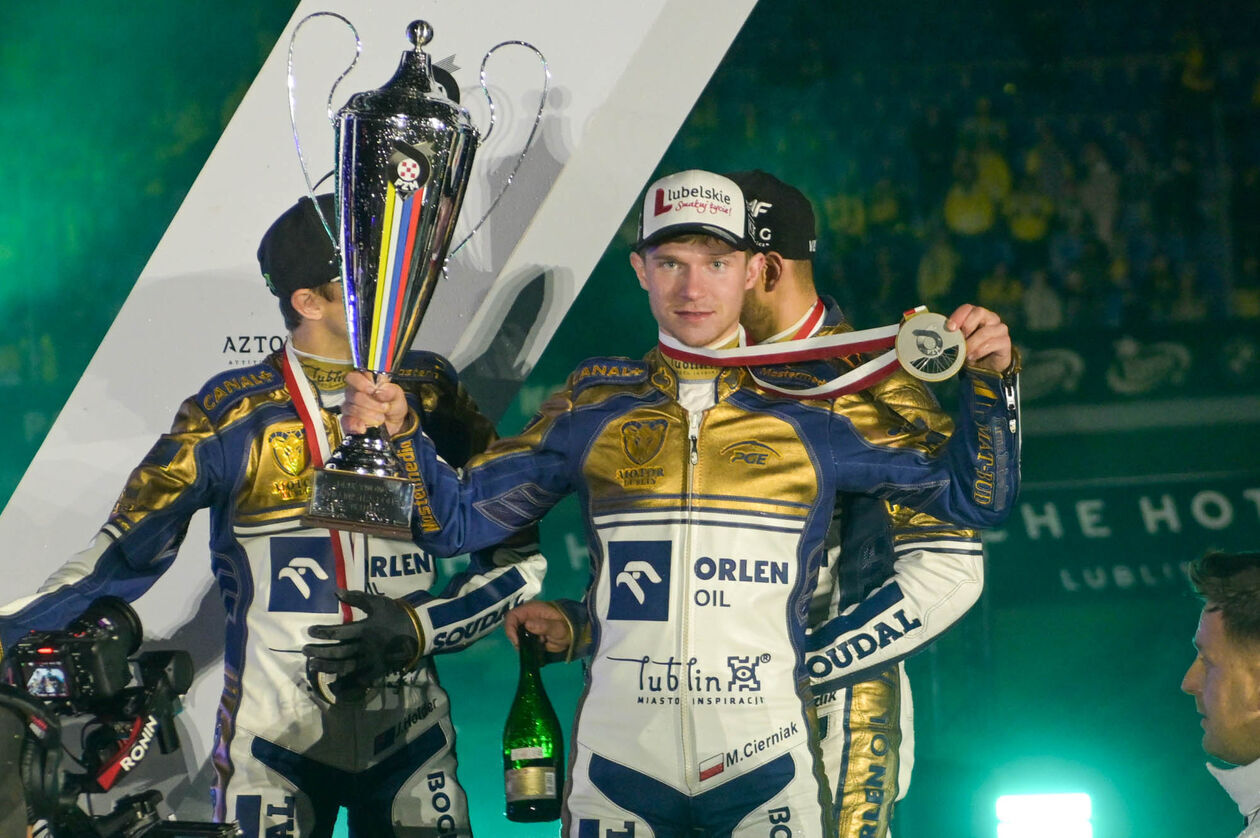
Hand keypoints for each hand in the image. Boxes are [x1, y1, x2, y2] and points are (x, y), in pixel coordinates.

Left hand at [303, 590, 420, 687]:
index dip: (322, 633)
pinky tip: (336, 680)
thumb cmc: (396, 614)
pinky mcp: (378, 669)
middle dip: (320, 652)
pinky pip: (360, 678)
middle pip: (338, 652)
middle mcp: (364, 647)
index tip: (310, 632)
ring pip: (345, 667)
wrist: (418, 630)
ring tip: (313, 666)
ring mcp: (371, 660)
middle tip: (305, 651)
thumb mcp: (378, 602)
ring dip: (328, 667)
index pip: (338, 633)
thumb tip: (336, 592)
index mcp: (364, 629)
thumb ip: (357, 597)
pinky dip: (348, 681)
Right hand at [342, 371, 407, 435]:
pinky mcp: (348, 423)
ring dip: (368, 415)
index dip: (361, 383)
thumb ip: (390, 391)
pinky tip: (364, 428)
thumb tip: (379, 392)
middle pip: (353, 395)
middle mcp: (353, 394)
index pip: (353, 377)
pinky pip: (346, 423)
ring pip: (351, 409)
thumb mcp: (397, 396)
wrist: (395, 424)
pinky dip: (356, 425)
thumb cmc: (393, 405)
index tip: (373, 390)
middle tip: (384, 408)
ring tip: (381, 419)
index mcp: (364, 382)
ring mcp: (349, 408)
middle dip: (371, 403)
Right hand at [505, 601, 572, 653]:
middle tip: (527, 648)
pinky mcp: (530, 635)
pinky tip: (538, 647)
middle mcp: (527, 616)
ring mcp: (528, 626)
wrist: (576, 633)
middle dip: (517, 639)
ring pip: (517, 636)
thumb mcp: (559, 627)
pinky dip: (528, 647)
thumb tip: (528, 624)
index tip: (517, 642)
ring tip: (538, 645)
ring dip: (524, 644)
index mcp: (532, 609)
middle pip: (512, 627)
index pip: (512, 616)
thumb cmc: (568, 627)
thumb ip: (545, 626)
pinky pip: (523, 642)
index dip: (510, 629)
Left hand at [945, 304, 1011, 372]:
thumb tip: (939, 334)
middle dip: (967, 326)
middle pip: (979, 312)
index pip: (968, 308)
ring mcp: (1000, 329)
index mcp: (977, 315)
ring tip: (965, 354)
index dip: (958, 316)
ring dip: (972, 343)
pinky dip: (980, 350)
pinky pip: (994, 342)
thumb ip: (953, 335)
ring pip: (986, 331)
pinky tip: (973, 356)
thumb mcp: (959, 341)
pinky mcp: (1005, 341)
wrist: (986, 367)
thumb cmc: (970, 350)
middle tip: (960, 340)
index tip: (950, 328)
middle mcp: (990, 318)